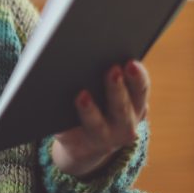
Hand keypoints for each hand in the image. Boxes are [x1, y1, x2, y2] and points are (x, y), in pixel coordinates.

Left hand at [50, 60, 149, 178]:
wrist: (85, 144)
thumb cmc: (99, 104)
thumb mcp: (111, 92)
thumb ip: (112, 74)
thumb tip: (95, 47)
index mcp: (136, 107)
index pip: (140, 89)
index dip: (138, 76)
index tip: (130, 62)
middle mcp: (125, 126)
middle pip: (121, 107)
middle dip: (117, 88)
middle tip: (112, 70)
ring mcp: (103, 139)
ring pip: (97, 125)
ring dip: (91, 110)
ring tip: (81, 94)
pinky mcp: (78, 146)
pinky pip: (69, 134)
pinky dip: (63, 124)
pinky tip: (53, 108)